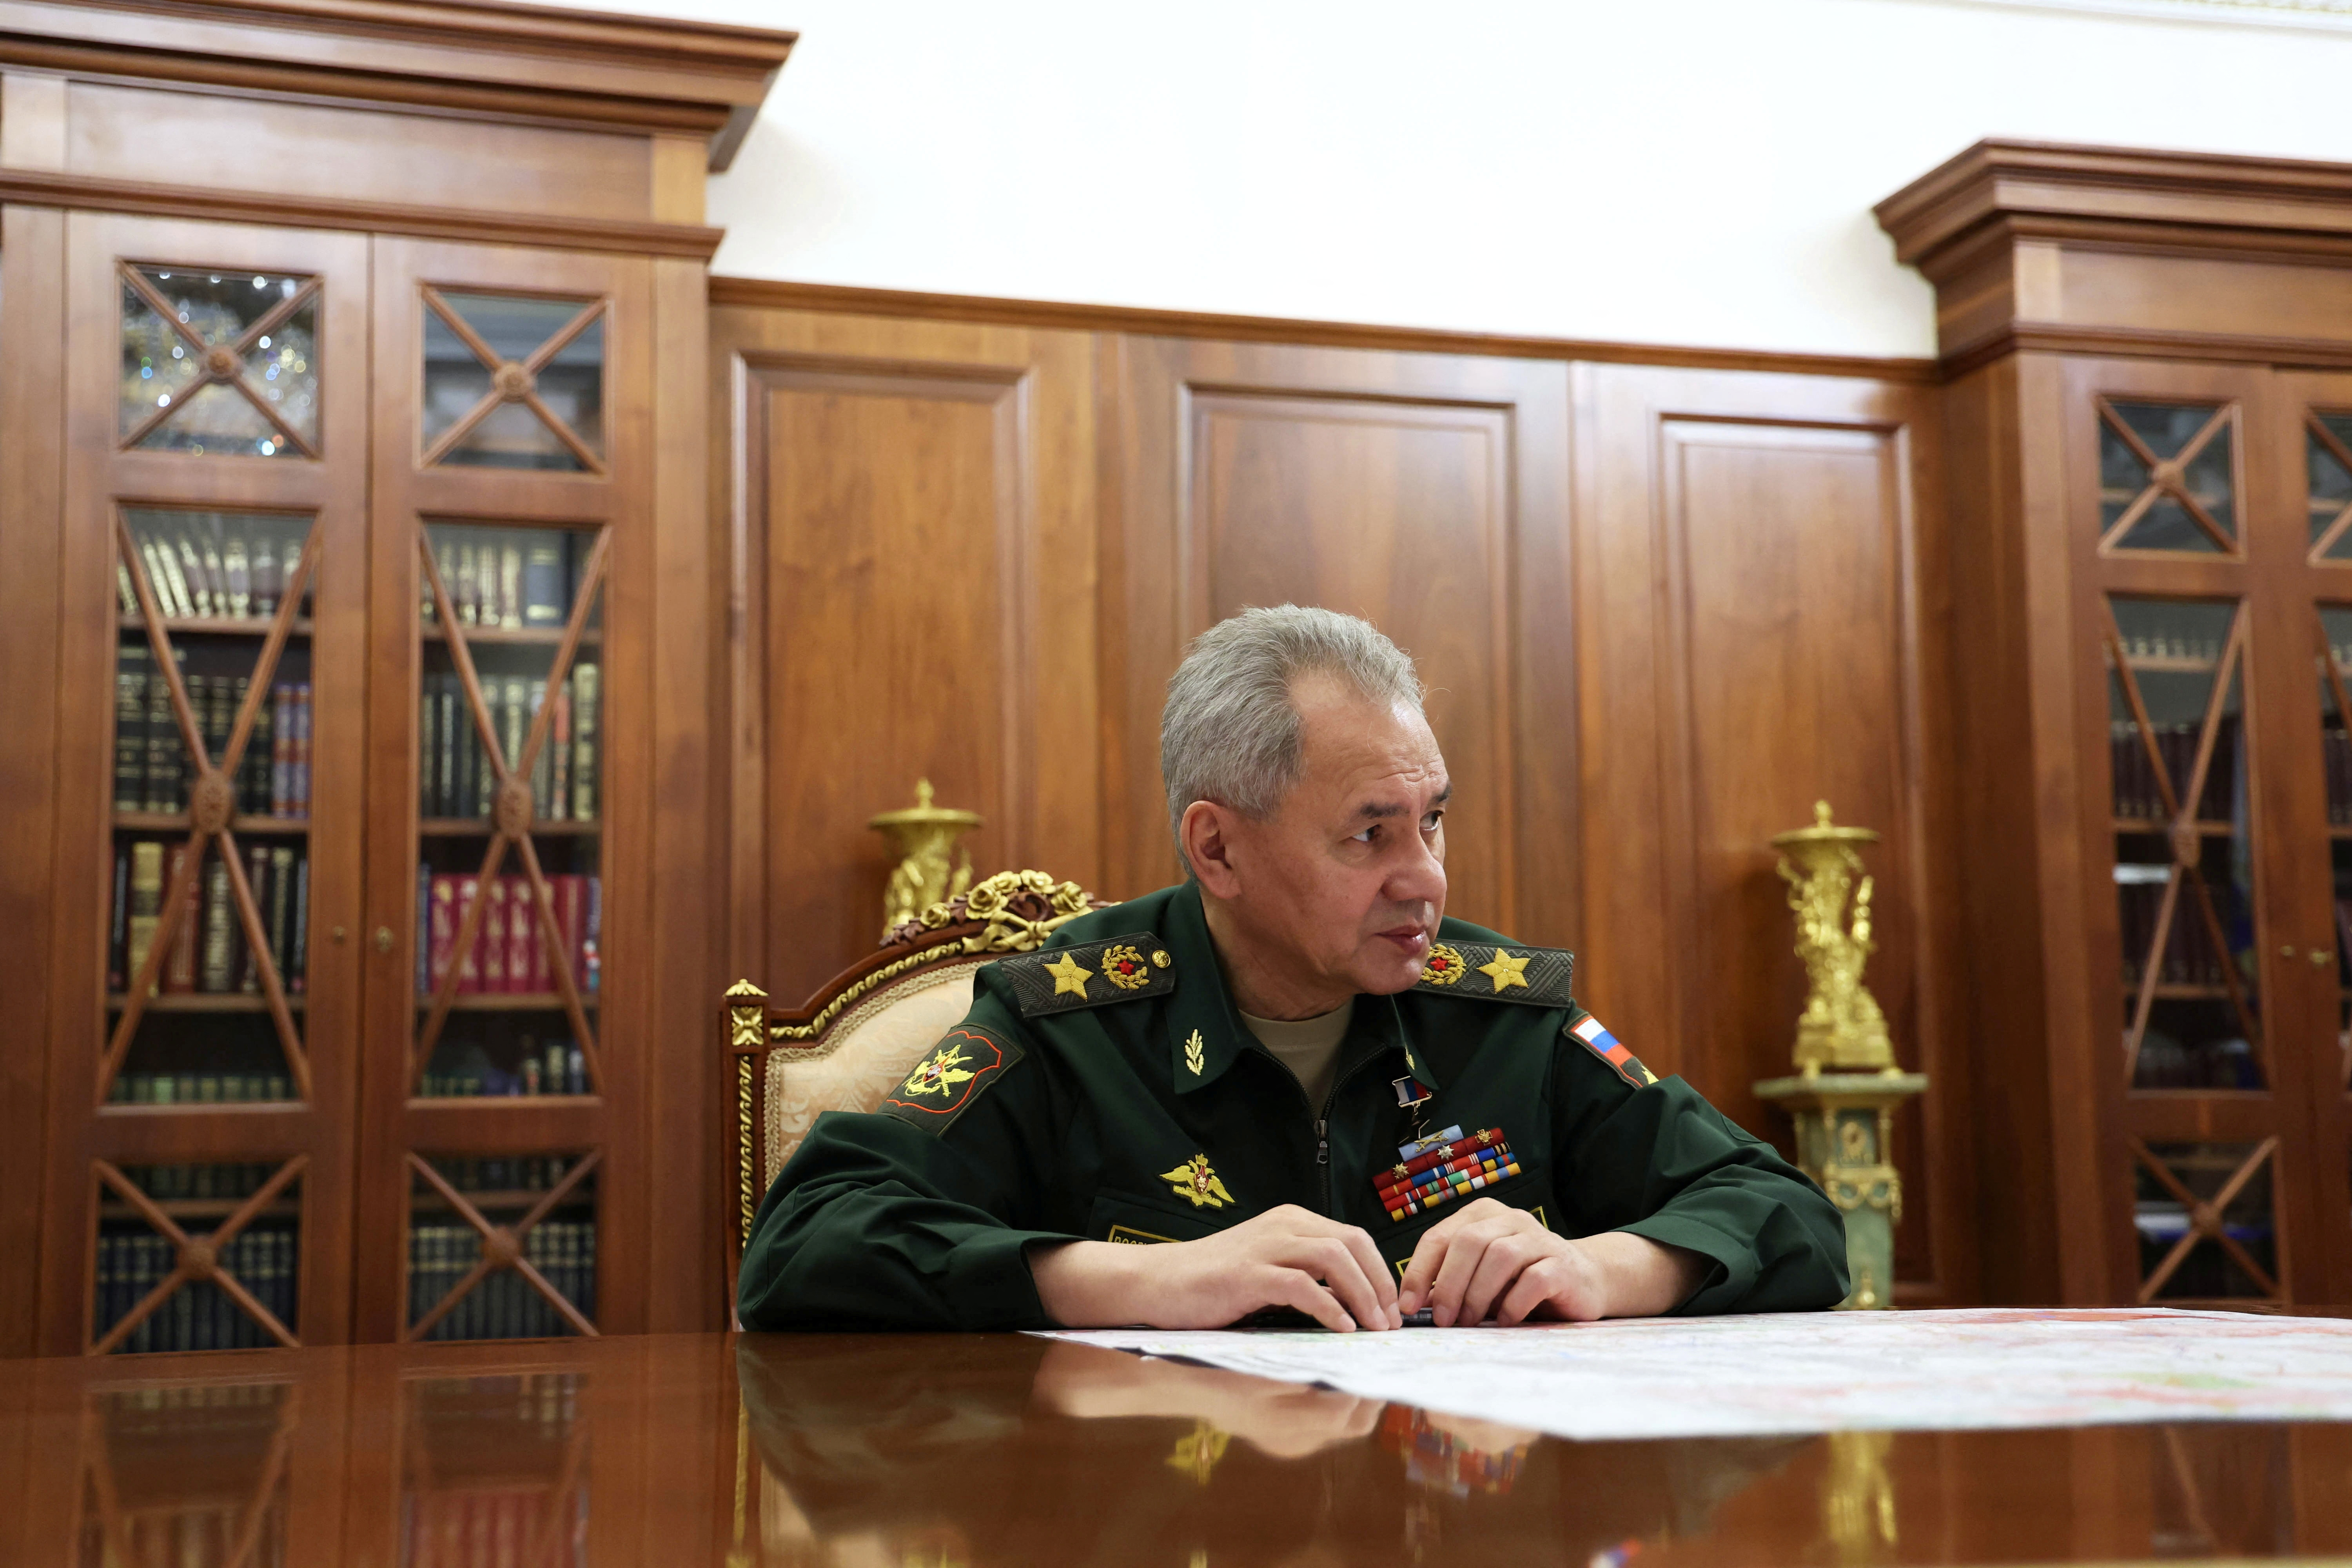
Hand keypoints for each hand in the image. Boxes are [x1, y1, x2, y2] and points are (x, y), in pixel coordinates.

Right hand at [1031, 1205, 1401, 1331]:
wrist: (1158, 1283)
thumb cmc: (1214, 1284)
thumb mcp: (1269, 1270)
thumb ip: (1306, 1276)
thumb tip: (1354, 1304)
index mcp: (1292, 1221)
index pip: (1355, 1237)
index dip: (1381, 1273)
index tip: (1393, 1310)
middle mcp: (1283, 1225)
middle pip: (1353, 1242)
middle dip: (1380, 1283)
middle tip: (1391, 1323)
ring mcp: (1264, 1246)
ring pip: (1334, 1258)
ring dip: (1363, 1295)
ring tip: (1374, 1330)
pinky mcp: (1247, 1274)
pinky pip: (1301, 1285)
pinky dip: (1328, 1308)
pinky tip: (1341, 1330)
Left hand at [1396, 1199, 1702, 1325]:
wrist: (1584, 1280)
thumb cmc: (1521, 1280)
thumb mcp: (1482, 1275)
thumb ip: (1453, 1280)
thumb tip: (1415, 1305)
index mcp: (1482, 1215)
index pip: (1440, 1236)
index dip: (1420, 1271)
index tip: (1407, 1305)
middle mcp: (1510, 1219)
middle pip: (1468, 1242)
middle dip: (1449, 1283)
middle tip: (1442, 1319)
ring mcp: (1539, 1239)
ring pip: (1500, 1256)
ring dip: (1479, 1294)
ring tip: (1470, 1322)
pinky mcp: (1562, 1264)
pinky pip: (1533, 1280)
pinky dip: (1514, 1303)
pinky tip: (1505, 1320)